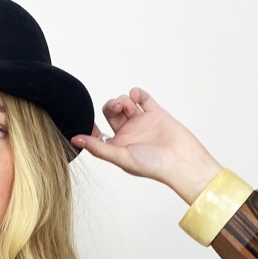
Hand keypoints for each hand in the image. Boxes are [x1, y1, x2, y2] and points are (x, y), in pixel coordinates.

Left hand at [71, 88, 222, 204]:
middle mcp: (128, 134)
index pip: (98, 132)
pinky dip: (137, 93)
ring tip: (130, 106)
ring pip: (125, 103)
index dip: (92, 124)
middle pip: (110, 112)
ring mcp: (141, 122)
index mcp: (117, 146)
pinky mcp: (155, 113)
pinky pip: (142, 98)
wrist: (181, 159)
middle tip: (117, 107)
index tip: (88, 118)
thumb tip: (75, 140)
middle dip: (111, 106)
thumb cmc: (152, 165)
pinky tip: (136, 96)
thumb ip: (98, 148)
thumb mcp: (120, 157)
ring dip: (124, 100)